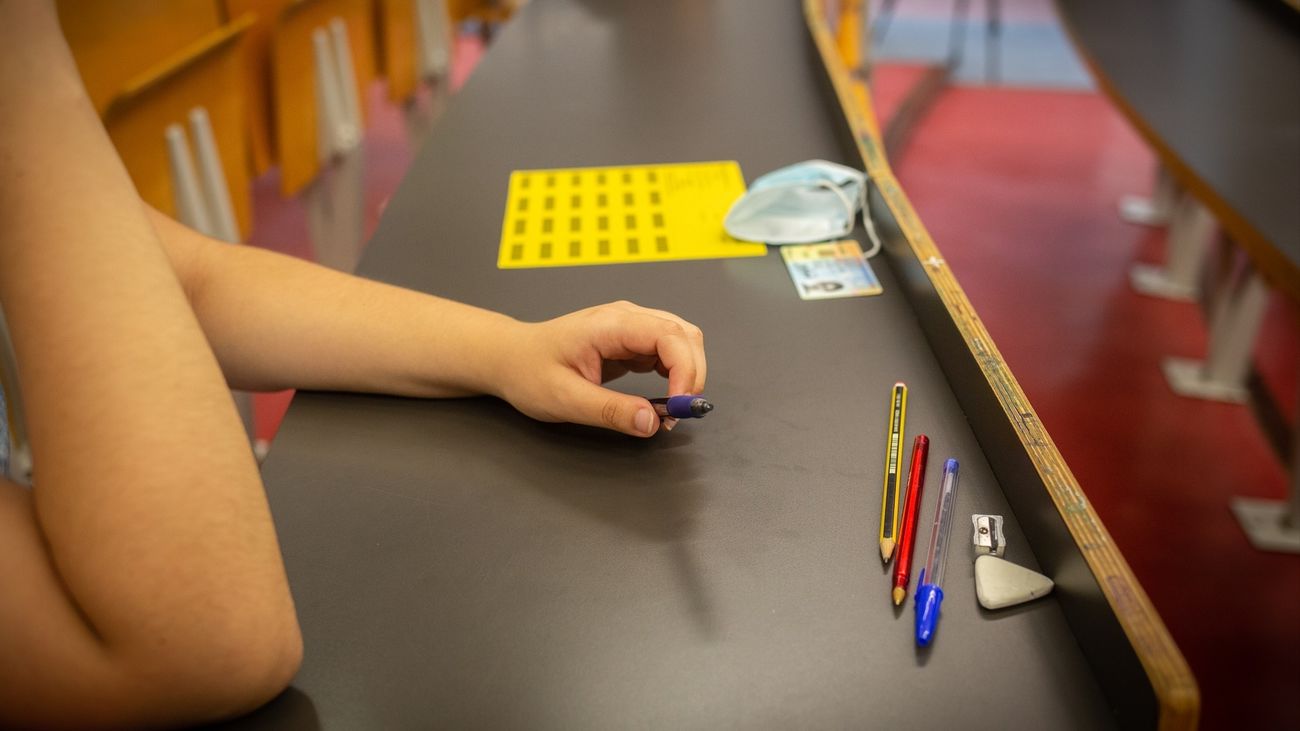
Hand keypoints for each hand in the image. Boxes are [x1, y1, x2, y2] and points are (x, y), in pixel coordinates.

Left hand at [495, 301, 705, 436]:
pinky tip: (663, 399)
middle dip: (692, 375)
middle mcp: (626, 318)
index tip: (680, 406)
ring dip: (687, 375)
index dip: (685, 370)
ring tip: (671, 409)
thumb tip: (652, 422)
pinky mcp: (631, 341)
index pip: (669, 335)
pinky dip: (675, 376)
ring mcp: (630, 327)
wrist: (509, 358)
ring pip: (681, 342)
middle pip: (684, 335)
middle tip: (678, 414)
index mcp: (610, 324)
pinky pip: (667, 353)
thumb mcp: (565, 399)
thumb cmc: (529, 372)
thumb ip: (611, 411)